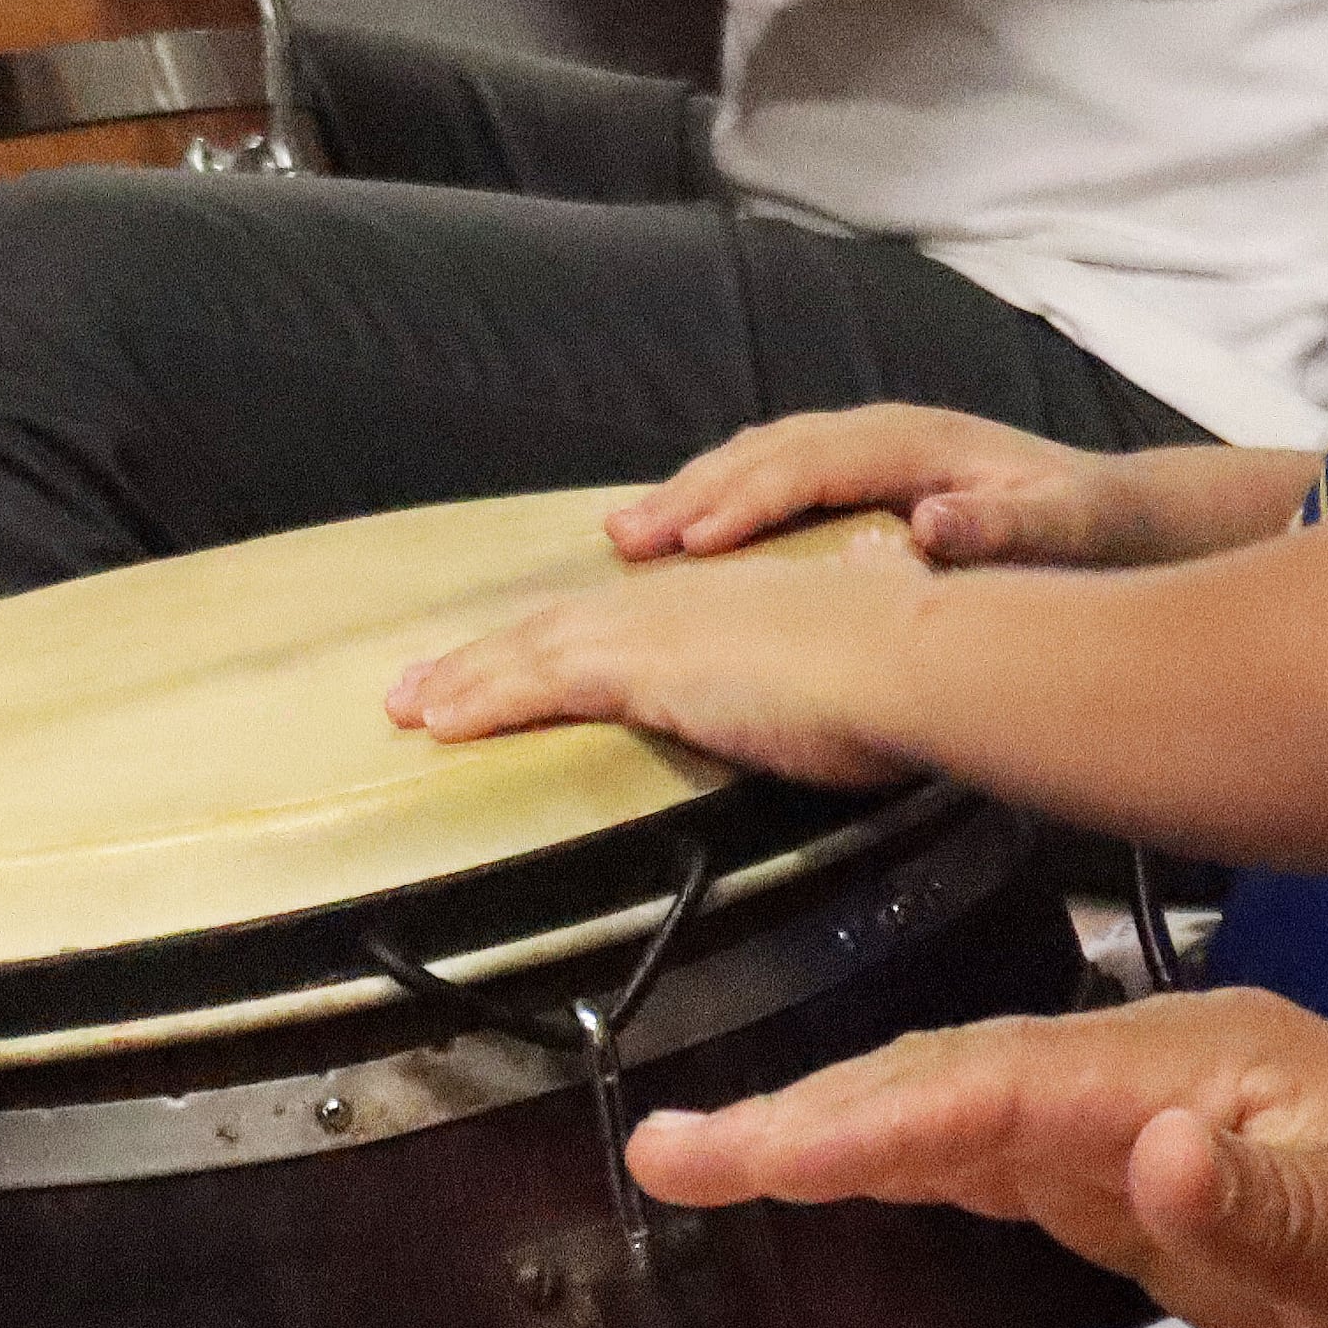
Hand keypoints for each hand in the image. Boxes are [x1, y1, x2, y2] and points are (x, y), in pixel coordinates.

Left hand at [384, 526, 932, 784]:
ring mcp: (657, 628)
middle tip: (415, 689)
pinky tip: (435, 725)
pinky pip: (540, 684)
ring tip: (404, 709)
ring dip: (463, 680)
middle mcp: (678, 603)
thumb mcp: (841, 679)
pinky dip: (484, 700)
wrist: (924, 658)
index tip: (504, 666)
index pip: (616, 622)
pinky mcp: (644, 666)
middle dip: (483, 660)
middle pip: (556, 629)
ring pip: (532, 651)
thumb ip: (812, 689)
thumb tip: (820, 706)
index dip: (553, 643)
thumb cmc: (907, 675)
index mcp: (722, 603)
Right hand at [603, 408, 1235, 569]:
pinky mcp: (863, 473)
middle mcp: (884, 433)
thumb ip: (1002, 527)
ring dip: (690, 493)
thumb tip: (930, 521)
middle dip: (690, 492)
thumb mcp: (1067, 530)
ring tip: (624, 534)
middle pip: (766, 451)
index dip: (746, 500)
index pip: (810, 462)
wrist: (1127, 512)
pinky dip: (718, 498)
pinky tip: (679, 533)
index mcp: (920, 443)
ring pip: (759, 458)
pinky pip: (772, 475)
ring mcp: (869, 448)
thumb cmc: (1092, 531)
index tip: (688, 545)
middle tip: (622, 538)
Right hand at [631, 989, 1327, 1327]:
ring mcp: (1123, 1120)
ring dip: (811, 1134)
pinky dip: (870, 1162)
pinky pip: (968, 1159)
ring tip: (686, 1157)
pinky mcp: (1113, 1176)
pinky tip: (797, 1172)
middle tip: (670, 1150)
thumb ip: (1276, 1198)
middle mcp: (1147, 1074)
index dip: (885, 1116)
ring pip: (940, 1115)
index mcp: (1208, 1068)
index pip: (1012, 1083)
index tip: (773, 1149)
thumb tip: (1152, 1151)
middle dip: (801, 1115)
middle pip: (946, 1081)